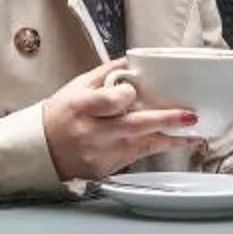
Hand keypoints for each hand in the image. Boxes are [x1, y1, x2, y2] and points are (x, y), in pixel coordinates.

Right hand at [41, 60, 195, 181]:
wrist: (40, 150)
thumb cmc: (59, 114)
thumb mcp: (76, 87)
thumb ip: (105, 75)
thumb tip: (133, 63)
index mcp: (80, 107)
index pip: (112, 101)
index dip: (128, 95)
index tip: (135, 91)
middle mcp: (91, 133)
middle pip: (134, 126)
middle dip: (165, 120)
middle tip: (190, 116)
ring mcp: (99, 154)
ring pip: (141, 147)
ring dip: (169, 139)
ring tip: (191, 133)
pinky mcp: (105, 170)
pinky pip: (135, 158)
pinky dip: (154, 149)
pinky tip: (171, 142)